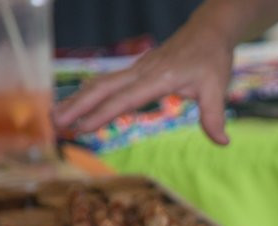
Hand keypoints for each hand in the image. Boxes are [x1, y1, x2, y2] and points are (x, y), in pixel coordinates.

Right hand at [53, 7, 236, 143]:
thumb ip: (214, 117)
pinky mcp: (137, 71)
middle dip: (77, 106)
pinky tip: (78, 105)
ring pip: (101, 83)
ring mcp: (137, 69)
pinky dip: (91, 94)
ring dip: (78, 100)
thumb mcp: (217, 88)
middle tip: (54, 124)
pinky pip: (109, 83)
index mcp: (158, 78)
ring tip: (57, 117)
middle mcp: (142, 71)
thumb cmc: (212, 59)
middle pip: (103, 88)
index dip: (102, 114)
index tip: (82, 128)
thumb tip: (223, 142)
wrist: (208, 32)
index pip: (125, 99)